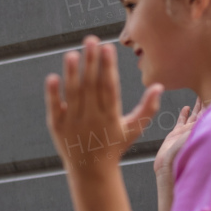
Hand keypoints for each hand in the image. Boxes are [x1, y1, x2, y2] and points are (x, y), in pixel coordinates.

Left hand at [44, 36, 162, 173]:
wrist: (91, 171)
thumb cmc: (114, 146)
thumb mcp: (134, 129)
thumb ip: (147, 108)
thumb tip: (158, 86)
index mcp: (110, 117)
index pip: (109, 87)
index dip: (108, 67)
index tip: (107, 47)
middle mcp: (91, 118)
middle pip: (91, 86)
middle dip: (90, 62)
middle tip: (90, 39)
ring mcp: (73, 122)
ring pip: (72, 94)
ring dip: (72, 73)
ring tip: (72, 53)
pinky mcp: (57, 127)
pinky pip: (54, 108)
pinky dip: (52, 94)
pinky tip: (52, 77)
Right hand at [154, 100, 200, 177]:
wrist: (168, 165)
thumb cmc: (182, 155)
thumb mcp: (196, 136)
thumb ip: (201, 124)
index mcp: (202, 130)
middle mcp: (195, 130)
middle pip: (204, 114)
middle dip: (207, 103)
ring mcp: (185, 131)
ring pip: (193, 115)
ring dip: (197, 106)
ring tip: (200, 97)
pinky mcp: (176, 133)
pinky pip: (181, 120)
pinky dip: (184, 113)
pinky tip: (186, 107)